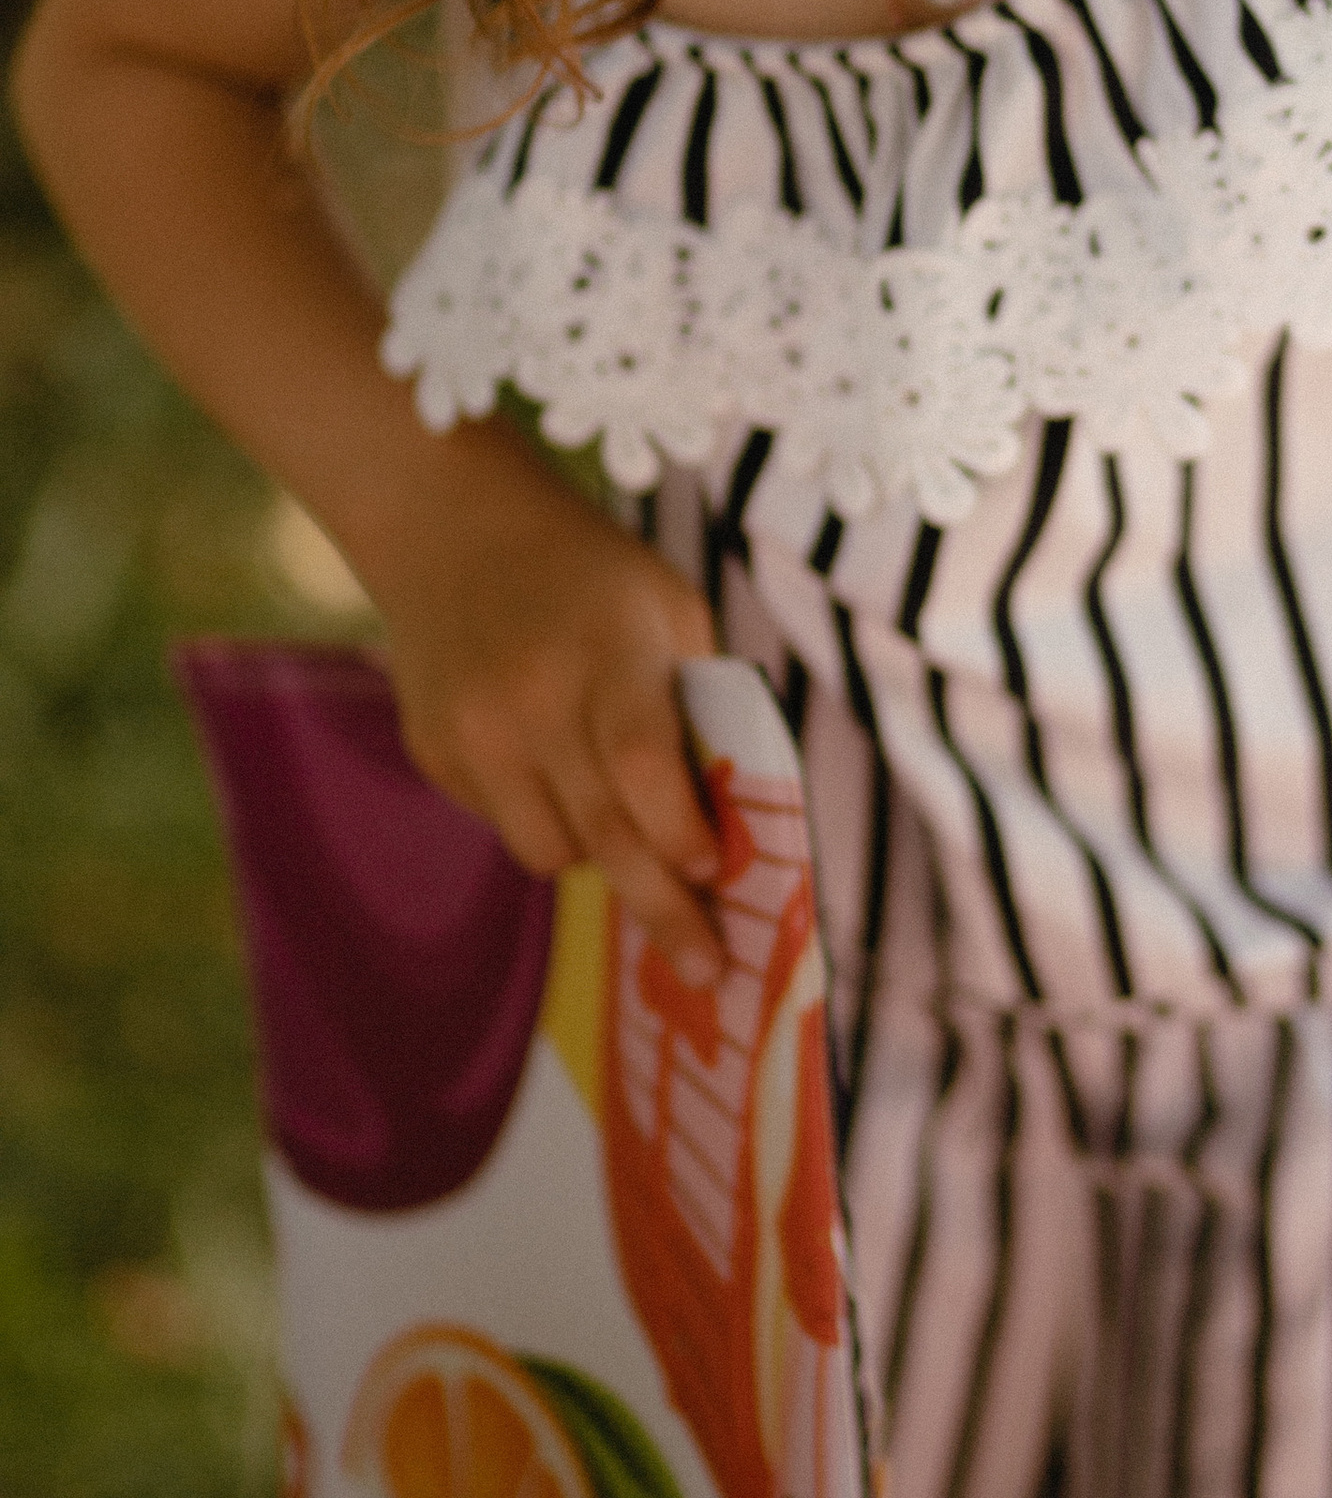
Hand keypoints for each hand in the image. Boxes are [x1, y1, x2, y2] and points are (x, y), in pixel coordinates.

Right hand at [364, 437, 724, 978]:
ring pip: (550, 851)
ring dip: (599, 851)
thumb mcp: (668, 607)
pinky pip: (505, 824)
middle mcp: (527, 701)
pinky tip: (547, 757)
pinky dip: (544, 816)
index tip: (715, 872)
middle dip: (664, 911)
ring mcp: (469, 733)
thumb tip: (732, 815)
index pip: (642, 766)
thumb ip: (701, 702)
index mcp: (603, 654)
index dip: (680, 831)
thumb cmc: (591, 572)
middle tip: (709, 970)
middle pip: (604, 834)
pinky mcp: (433, 753)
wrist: (449, 527)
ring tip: (614, 799)